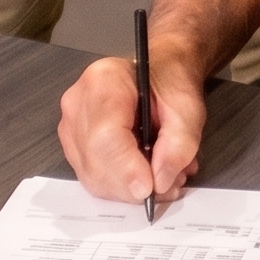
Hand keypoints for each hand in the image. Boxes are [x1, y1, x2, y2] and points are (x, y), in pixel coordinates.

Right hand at [57, 54, 205, 209]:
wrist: (162, 70)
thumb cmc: (171, 79)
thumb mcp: (188, 105)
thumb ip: (180, 143)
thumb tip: (160, 182)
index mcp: (103, 81)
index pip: (105, 136)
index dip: (126, 168)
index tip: (150, 188)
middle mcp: (77, 104)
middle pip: (96, 162)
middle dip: (134, 184)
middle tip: (170, 185)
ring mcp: (71, 128)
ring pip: (93, 178)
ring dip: (130, 189)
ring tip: (164, 177)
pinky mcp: (74, 148)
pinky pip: (94, 179)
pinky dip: (122, 186)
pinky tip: (146, 174)